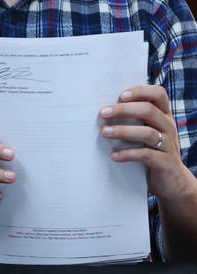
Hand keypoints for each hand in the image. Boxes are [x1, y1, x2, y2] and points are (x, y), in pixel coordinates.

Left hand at [99, 85, 196, 201]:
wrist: (172, 182)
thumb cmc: (152, 151)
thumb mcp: (146, 132)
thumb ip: (132, 119)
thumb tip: (101, 108)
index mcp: (163, 115)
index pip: (158, 94)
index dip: (140, 91)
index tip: (120, 95)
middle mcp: (168, 127)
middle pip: (149, 111)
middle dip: (124, 110)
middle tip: (103, 113)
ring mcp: (169, 145)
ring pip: (147, 132)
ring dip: (123, 131)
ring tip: (104, 132)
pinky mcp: (166, 163)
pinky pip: (147, 155)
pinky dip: (128, 153)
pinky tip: (114, 155)